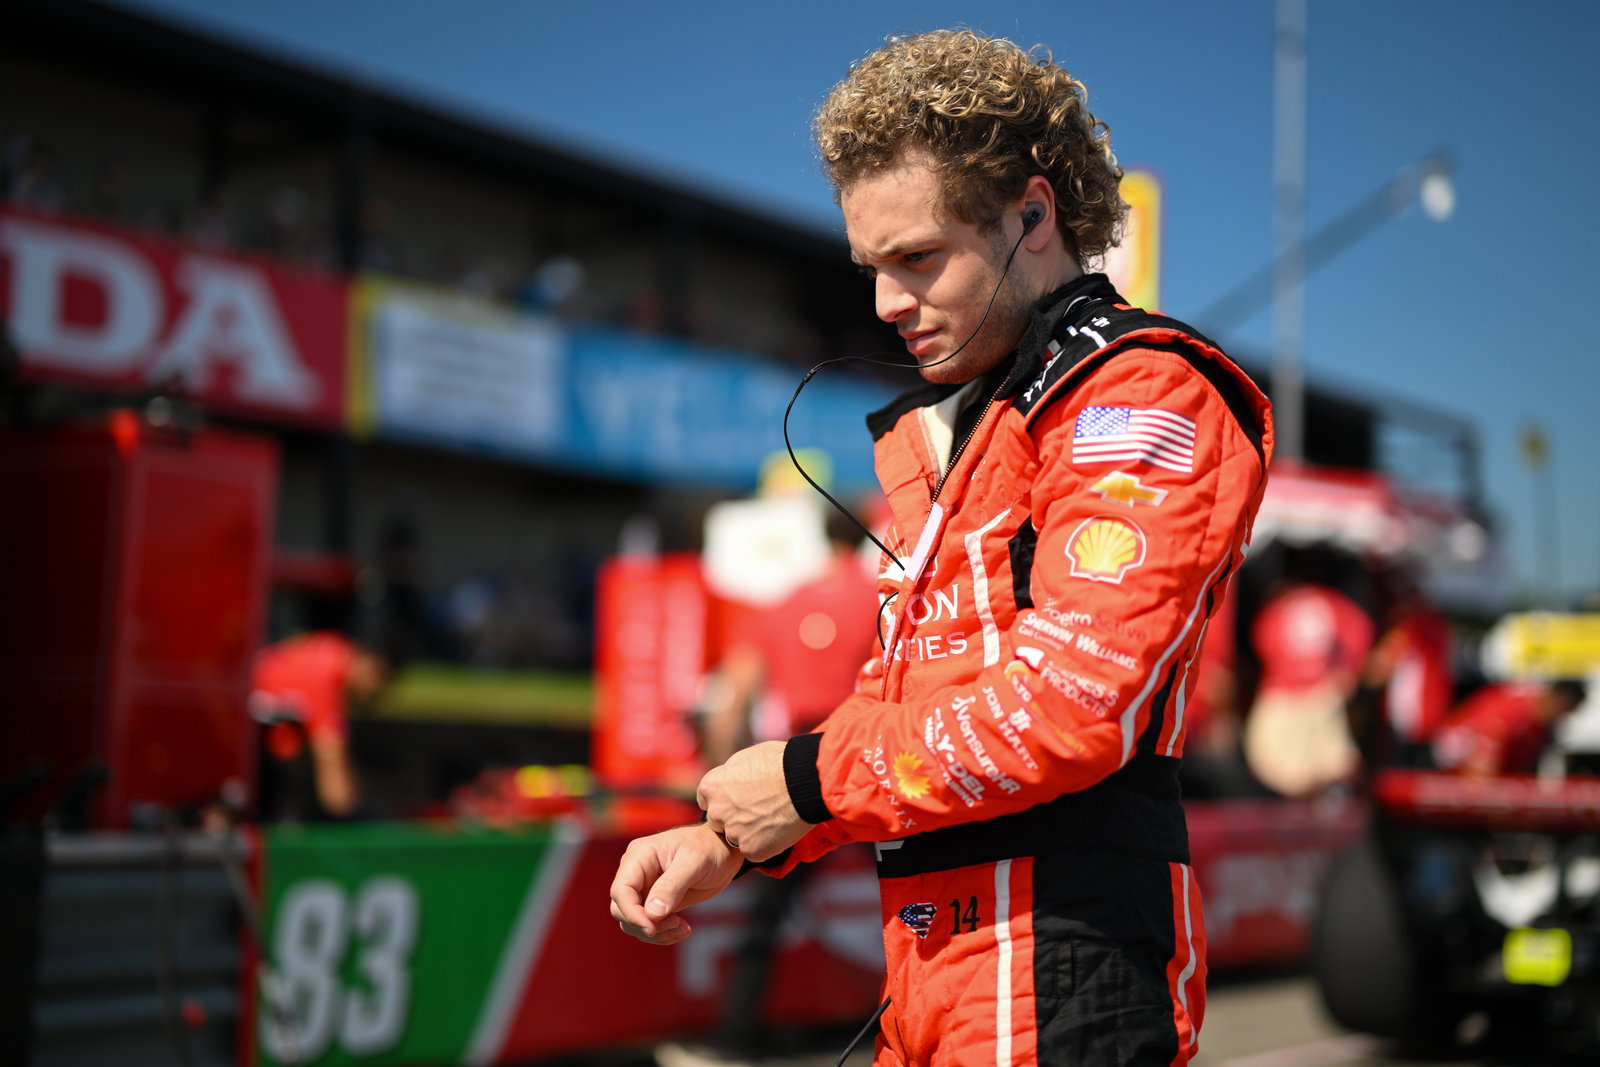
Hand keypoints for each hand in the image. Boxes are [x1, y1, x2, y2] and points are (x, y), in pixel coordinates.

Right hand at [609, 823, 742, 945]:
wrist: (722, 852)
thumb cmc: (709, 848)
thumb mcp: (694, 862)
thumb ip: (672, 886)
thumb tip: (652, 913)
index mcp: (639, 856)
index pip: (621, 890)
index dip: (632, 913)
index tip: (652, 929)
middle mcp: (636, 873)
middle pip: (621, 909)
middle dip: (646, 925)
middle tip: (677, 924)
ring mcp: (643, 889)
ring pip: (632, 922)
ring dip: (656, 933)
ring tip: (684, 929)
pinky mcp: (654, 903)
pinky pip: (648, 926)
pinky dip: (663, 934)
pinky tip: (684, 930)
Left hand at [696, 740, 809, 861]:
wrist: (804, 781)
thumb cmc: (779, 762)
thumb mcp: (745, 758)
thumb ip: (730, 774)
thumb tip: (728, 780)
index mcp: (711, 787)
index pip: (706, 800)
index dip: (723, 800)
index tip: (738, 798)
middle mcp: (717, 812)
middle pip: (718, 821)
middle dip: (732, 818)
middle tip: (757, 810)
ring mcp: (733, 833)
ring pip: (736, 838)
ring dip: (749, 832)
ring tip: (772, 818)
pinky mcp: (751, 850)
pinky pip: (754, 851)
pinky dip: (765, 844)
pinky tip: (779, 830)